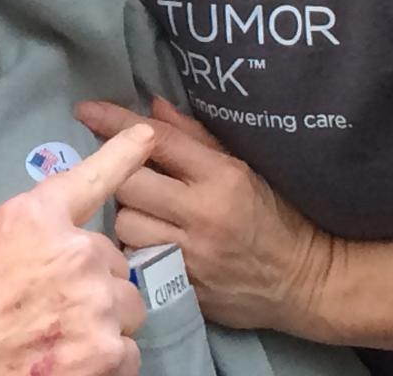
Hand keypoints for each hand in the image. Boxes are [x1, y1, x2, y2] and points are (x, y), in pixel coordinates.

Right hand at [0, 124, 154, 375]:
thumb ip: (42, 234)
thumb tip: (75, 245)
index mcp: (36, 216)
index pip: (91, 178)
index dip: (124, 153)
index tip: (147, 134)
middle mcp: (72, 251)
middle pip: (112, 258)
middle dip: (94, 280)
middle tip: (52, 304)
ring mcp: (93, 302)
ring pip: (128, 304)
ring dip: (105, 319)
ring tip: (61, 336)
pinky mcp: (104, 352)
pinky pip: (129, 350)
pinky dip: (106, 360)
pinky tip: (70, 361)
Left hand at [76, 98, 331, 332]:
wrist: (307, 281)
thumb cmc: (271, 214)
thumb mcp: (240, 165)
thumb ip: (192, 135)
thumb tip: (151, 105)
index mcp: (220, 176)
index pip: (155, 140)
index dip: (114, 121)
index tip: (85, 110)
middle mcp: (203, 214)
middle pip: (129, 183)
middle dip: (122, 175)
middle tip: (133, 178)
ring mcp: (192, 255)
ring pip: (125, 223)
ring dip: (126, 213)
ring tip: (145, 213)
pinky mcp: (185, 288)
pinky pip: (135, 259)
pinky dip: (134, 247)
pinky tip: (150, 242)